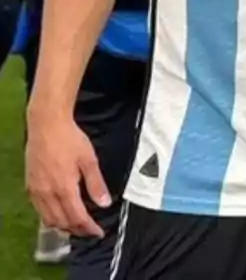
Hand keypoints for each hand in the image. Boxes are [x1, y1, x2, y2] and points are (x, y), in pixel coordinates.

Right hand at [26, 112, 108, 237]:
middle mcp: (47, 193)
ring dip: (62, 226)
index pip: (77, 217)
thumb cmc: (70, 140)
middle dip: (77, 230)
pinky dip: (50, 217)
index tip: (98, 232)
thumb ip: (96, 184)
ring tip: (76, 226)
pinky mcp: (30, 186)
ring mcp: (36, 191)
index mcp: (64, 188)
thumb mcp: (89, 160)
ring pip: (48, 219)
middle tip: (90, 231)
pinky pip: (39, 210)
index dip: (88, 228)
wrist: (46, 125)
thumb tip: (104, 203)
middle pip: (61, 222)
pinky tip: (59, 213)